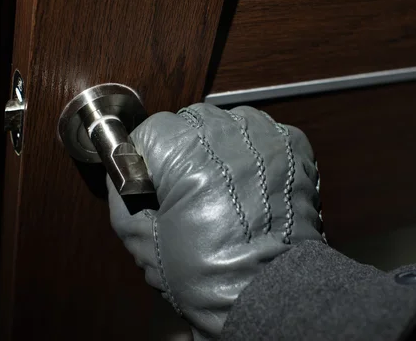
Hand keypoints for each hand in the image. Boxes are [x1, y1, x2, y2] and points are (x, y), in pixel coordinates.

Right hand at [107, 103, 323, 338]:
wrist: (272, 292)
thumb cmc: (207, 272)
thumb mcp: (141, 240)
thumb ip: (122, 193)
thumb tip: (124, 171)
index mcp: (183, 148)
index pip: (151, 130)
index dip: (148, 160)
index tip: (156, 186)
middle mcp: (225, 130)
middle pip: (189, 123)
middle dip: (185, 152)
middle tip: (191, 193)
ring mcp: (264, 133)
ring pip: (226, 125)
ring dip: (219, 149)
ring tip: (224, 191)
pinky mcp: (292, 144)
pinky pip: (259, 135)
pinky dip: (251, 154)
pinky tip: (250, 186)